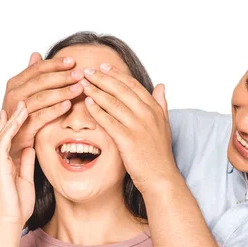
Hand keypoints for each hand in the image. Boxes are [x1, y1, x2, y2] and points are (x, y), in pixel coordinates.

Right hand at [0, 101, 34, 225]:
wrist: (10, 221)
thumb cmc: (18, 206)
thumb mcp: (26, 179)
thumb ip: (27, 163)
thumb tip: (29, 148)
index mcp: (6, 163)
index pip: (11, 139)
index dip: (16, 124)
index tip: (24, 109)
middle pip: (4, 132)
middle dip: (12, 116)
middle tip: (22, 98)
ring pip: (3, 133)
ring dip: (13, 117)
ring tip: (23, 102)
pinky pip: (3, 142)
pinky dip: (10, 128)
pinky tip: (17, 118)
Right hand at [2, 53, 84, 159]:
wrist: (12, 145)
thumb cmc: (21, 118)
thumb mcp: (24, 94)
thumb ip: (30, 75)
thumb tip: (36, 54)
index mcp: (14, 84)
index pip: (37, 69)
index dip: (55, 64)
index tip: (72, 61)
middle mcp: (13, 95)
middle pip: (41, 81)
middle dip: (62, 76)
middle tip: (80, 74)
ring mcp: (17, 112)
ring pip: (42, 97)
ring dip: (62, 91)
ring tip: (79, 88)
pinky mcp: (24, 128)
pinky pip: (42, 116)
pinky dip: (55, 110)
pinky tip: (68, 105)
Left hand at [80, 64, 178, 195]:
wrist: (161, 177)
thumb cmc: (159, 154)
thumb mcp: (164, 125)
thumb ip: (161, 104)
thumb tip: (161, 86)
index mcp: (155, 109)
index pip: (133, 84)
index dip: (116, 74)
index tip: (103, 67)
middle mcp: (147, 114)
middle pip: (121, 89)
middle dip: (102, 78)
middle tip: (87, 71)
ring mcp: (138, 126)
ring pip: (113, 103)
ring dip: (96, 91)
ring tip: (83, 84)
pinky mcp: (128, 139)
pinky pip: (109, 121)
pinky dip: (97, 111)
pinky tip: (87, 104)